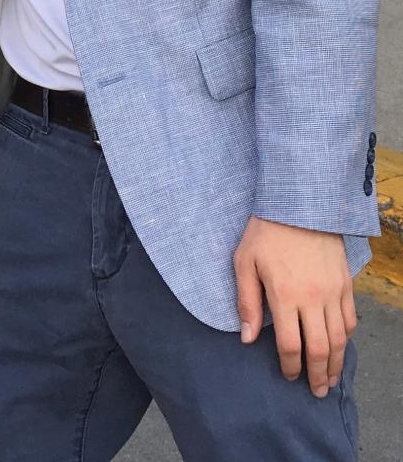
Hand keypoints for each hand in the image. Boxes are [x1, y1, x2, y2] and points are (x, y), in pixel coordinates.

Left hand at [233, 215, 355, 397]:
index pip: (291, 344)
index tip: (288, 375)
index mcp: (284, 295)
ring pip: (340, 338)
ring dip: (336, 363)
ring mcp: (332, 291)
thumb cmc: (265, 232)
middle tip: (316, 390)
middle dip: (317, 373)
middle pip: (320, 348)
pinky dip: (347, 337)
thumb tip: (248, 338)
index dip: (290, 365)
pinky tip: (340, 346)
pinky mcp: (345, 282)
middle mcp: (312, 298)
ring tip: (331, 379)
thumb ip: (247, 302)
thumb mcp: (244, 263)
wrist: (298, 204)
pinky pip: (350, 318)